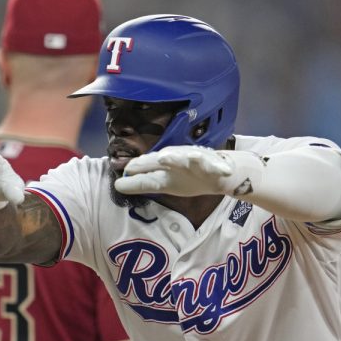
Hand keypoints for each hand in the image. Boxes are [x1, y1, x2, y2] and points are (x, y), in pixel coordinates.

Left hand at [114, 146, 242, 196]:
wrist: (218, 174)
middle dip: (166, 157)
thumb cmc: (187, 177)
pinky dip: (220, 168)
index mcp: (166, 163)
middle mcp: (181, 158)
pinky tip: (222, 171)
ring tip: (192, 157)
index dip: (142, 167)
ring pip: (195, 157)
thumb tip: (118, 184)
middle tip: (161, 158)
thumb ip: (142, 183)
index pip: (151, 165)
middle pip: (171, 156)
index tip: (130, 170)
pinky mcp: (216, 166)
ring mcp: (199, 161)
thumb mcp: (163, 182)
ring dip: (192, 157)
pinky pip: (219, 168)